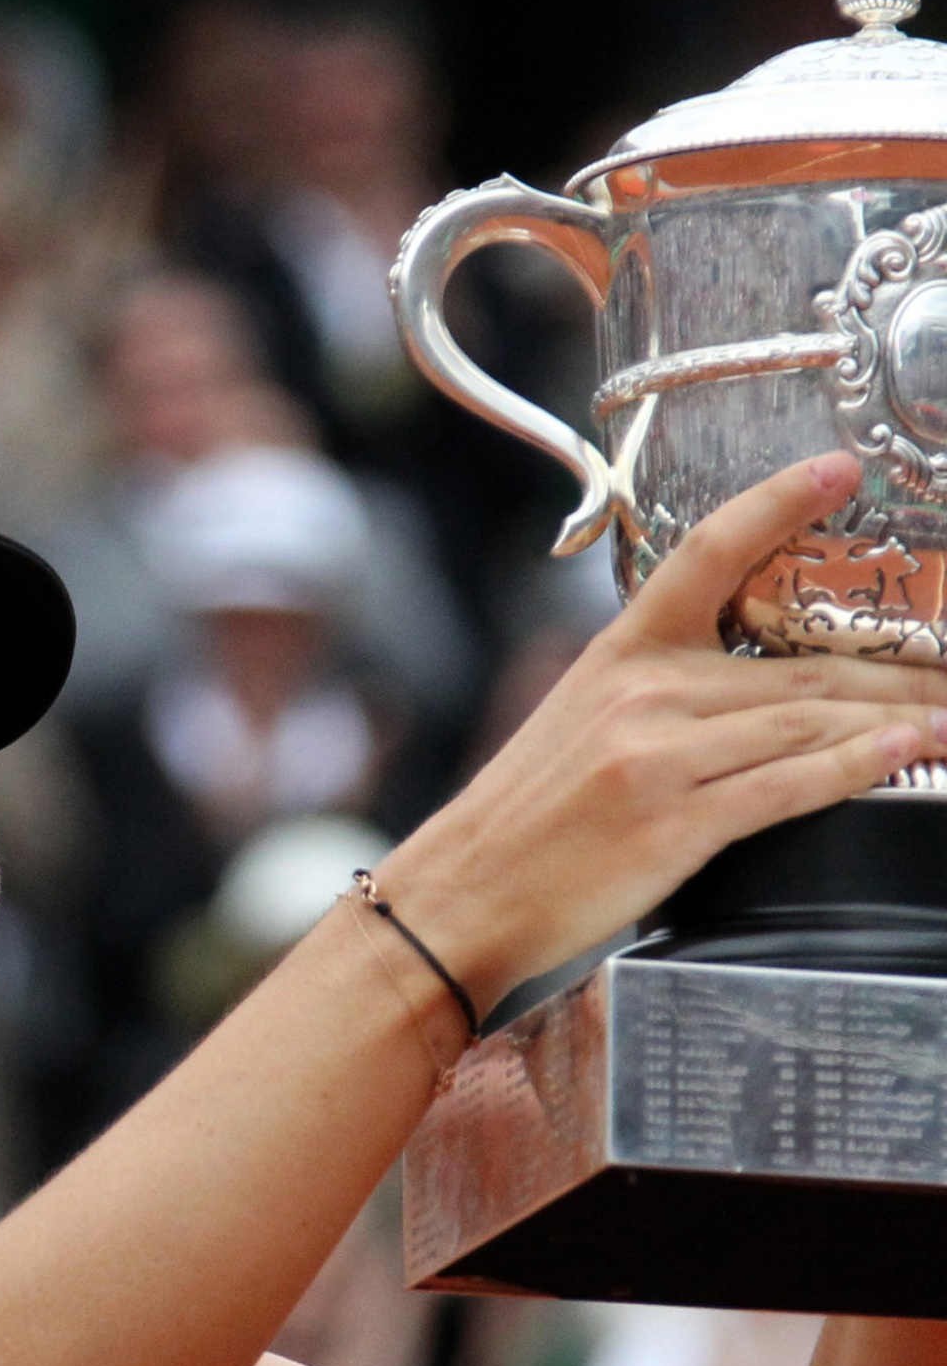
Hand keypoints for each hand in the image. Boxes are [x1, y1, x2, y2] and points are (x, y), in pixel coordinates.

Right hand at [389, 454, 946, 1013]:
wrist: (464, 894)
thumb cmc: (524, 821)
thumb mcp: (577, 724)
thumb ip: (657, 695)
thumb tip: (752, 691)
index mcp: (618, 655)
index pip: (706, 555)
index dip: (778, 504)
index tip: (839, 472)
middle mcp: (644, 694)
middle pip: (799, 663)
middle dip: (898, 667)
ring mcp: (659, 757)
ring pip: (807, 719)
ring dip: (900, 717)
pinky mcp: (675, 823)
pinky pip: (788, 785)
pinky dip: (859, 766)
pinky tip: (907, 752)